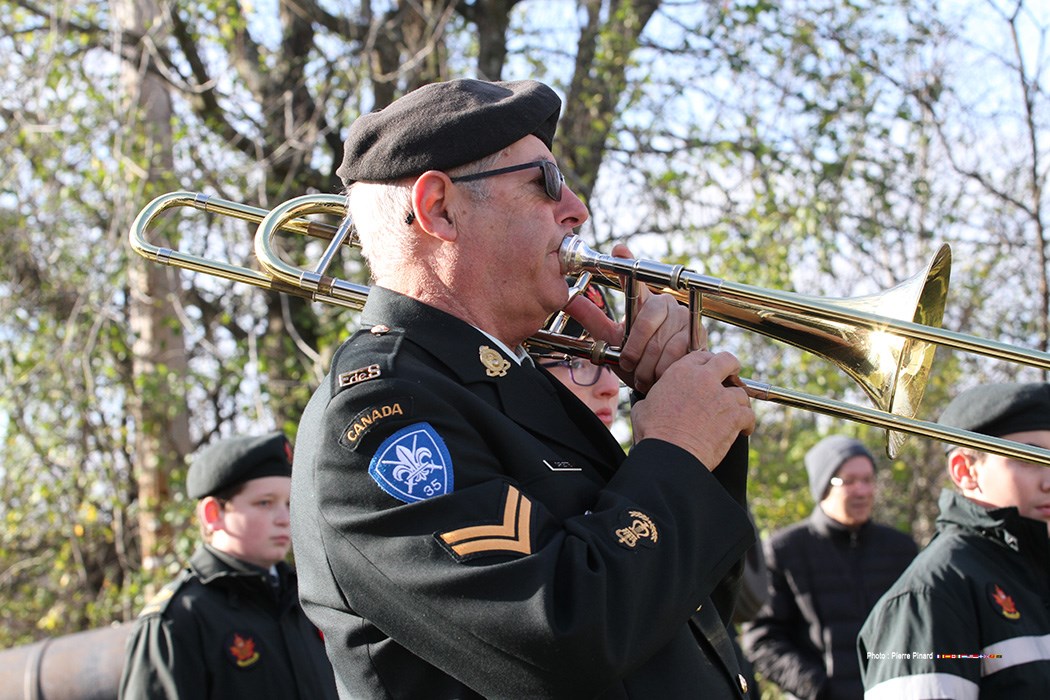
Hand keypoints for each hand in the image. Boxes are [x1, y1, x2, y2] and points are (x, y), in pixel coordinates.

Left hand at [563, 244, 708, 393]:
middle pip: (645, 321)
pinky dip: (662, 368)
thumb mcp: (612, 339)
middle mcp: (664, 303)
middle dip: (634, 349)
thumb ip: (593, 319)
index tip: (618, 249)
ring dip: (647, 365)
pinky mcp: (696, 333)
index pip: (634, 279)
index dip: (627, 262)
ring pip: (659, 342)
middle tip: (629, 364)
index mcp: (643, 302)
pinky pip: (674, 352)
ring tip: (644, 373)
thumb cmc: (638, 360)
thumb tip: (567, 300)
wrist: (663, 383)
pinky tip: (660, 374)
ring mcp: (682, 316)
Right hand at [630, 350, 754, 469]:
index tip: (709, 372)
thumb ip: (653, 398)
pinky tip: (742, 430)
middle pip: (728, 361)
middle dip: (731, 368)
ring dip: (738, 402)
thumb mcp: (644, 407)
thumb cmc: (654, 434)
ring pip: (741, 392)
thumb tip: (650, 403)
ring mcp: (722, 397)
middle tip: (731, 378)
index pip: (701, 356)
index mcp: (681, 372)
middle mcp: (704, 379)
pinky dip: (747, 423)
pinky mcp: (735, 416)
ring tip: (733, 413)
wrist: (670, 454)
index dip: (707, 364)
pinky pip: (749, 415)